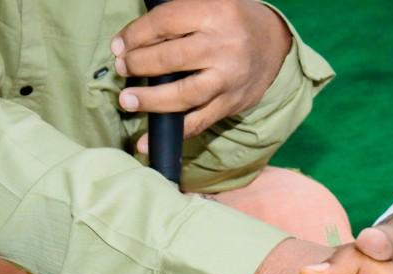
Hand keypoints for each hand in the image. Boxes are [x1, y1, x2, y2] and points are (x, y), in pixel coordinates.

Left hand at [112, 0, 292, 153]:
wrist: (274, 43)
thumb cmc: (232, 21)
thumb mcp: (210, 4)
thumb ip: (178, 18)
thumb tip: (133, 40)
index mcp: (216, 13)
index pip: (166, 23)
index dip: (136, 35)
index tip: (118, 46)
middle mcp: (224, 47)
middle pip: (172, 59)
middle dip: (139, 65)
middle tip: (121, 69)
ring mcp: (228, 79)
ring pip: (184, 94)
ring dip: (150, 101)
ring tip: (127, 101)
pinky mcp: (231, 104)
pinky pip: (197, 122)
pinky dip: (171, 133)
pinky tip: (146, 142)